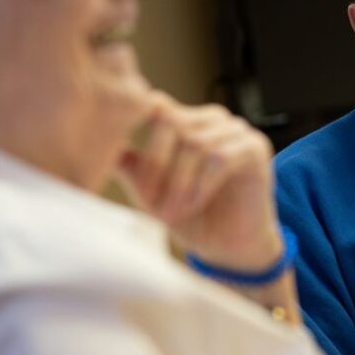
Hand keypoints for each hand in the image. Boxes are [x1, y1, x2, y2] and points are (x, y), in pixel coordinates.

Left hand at [118, 92, 282, 271]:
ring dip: (177, 182)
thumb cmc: (194, 218)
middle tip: (148, 201)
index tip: (122, 162)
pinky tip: (192, 205)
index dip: (138, 130)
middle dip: (156, 164)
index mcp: (189, 121)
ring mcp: (238, 131)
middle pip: (173, 123)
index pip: (159, 105)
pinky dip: (200, 185)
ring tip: (169, 213)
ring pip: (195, 143)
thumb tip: (100, 147)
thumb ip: (133, 167)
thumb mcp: (154, 192)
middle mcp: (214, 120)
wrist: (232, 248)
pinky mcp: (255, 149)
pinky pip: (220, 158)